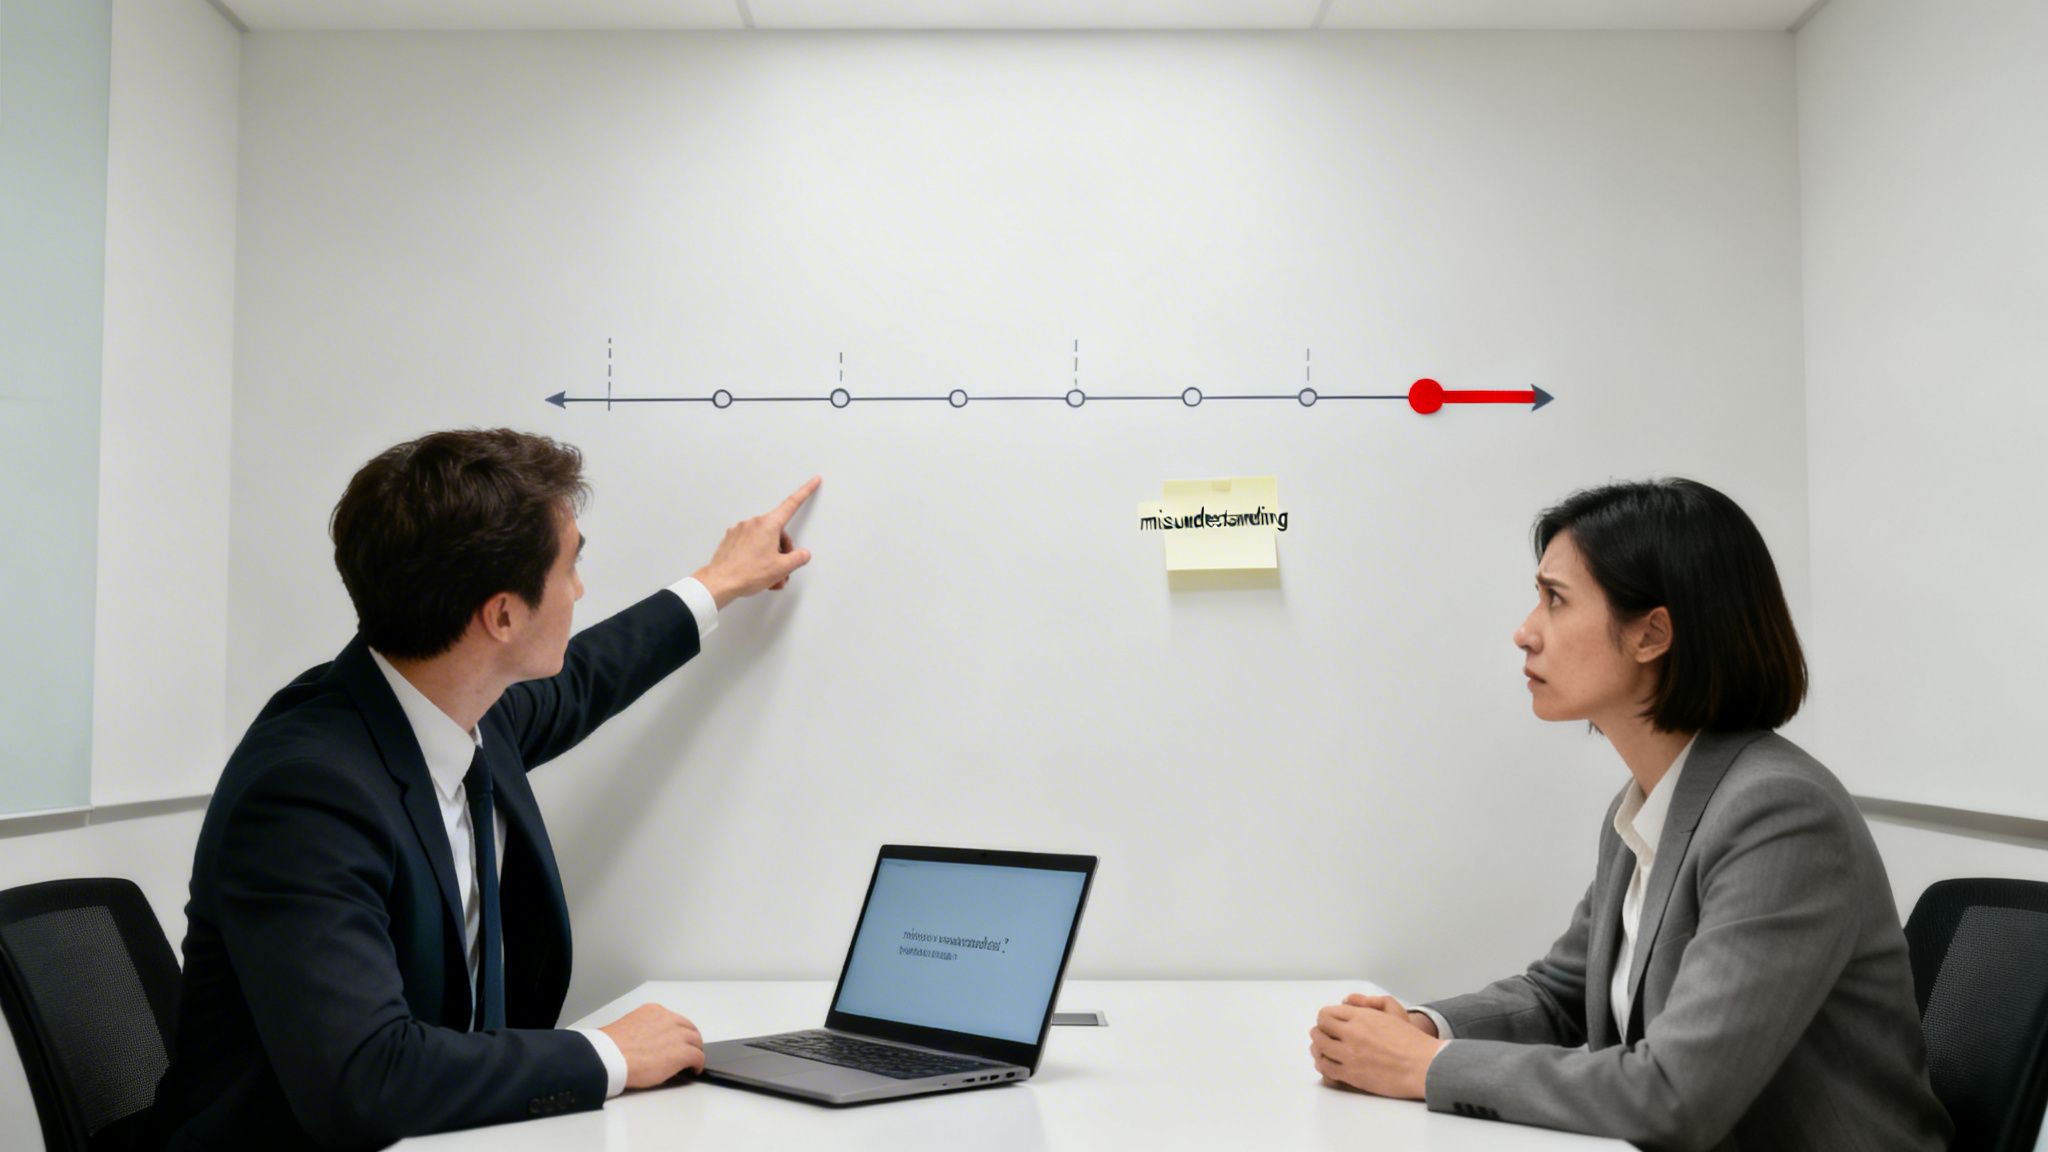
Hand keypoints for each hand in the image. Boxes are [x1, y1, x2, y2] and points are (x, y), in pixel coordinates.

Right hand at [598, 1003, 704, 1088]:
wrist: (609, 1058)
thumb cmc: (609, 1048)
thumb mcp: (627, 1028)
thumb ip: (641, 1030)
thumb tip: (645, 1043)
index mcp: (653, 1012)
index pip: (674, 1020)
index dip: (677, 1033)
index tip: (676, 1041)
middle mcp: (667, 1019)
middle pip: (689, 1029)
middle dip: (690, 1040)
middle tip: (689, 1051)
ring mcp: (676, 1035)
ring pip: (695, 1041)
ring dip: (694, 1051)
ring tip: (691, 1062)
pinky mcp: (681, 1052)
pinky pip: (697, 1056)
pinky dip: (697, 1064)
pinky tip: (693, 1070)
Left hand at [693, 476, 820, 607]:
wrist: (720, 582)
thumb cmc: (747, 573)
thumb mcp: (781, 568)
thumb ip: (798, 558)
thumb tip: (802, 554)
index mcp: (768, 525)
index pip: (792, 504)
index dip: (805, 491)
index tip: (813, 481)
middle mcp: (753, 523)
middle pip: (778, 531)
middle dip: (783, 549)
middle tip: (782, 569)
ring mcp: (740, 531)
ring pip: (764, 540)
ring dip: (770, 556)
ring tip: (768, 575)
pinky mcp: (731, 539)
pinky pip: (750, 544)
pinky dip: (756, 556)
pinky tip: (755, 570)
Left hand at [1309, 993, 1445, 1099]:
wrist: (1423, 1065)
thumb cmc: (1411, 1039)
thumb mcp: (1392, 1009)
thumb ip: (1368, 1002)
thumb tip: (1346, 1001)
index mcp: (1360, 1017)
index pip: (1326, 1014)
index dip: (1325, 1018)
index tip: (1329, 1022)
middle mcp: (1351, 1034)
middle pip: (1320, 1030)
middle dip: (1319, 1031)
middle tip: (1322, 1034)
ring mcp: (1349, 1056)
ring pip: (1320, 1049)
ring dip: (1318, 1047)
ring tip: (1320, 1048)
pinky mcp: (1352, 1075)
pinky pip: (1326, 1068)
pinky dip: (1322, 1064)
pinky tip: (1326, 1063)